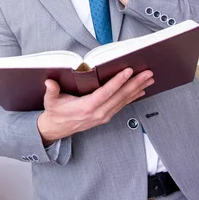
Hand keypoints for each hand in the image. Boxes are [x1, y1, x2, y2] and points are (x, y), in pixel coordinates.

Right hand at [37, 68, 153, 144]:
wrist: (57, 128)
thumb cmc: (55, 112)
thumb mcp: (50, 101)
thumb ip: (51, 91)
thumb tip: (50, 82)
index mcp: (86, 107)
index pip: (106, 93)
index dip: (117, 82)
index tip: (128, 71)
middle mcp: (98, 113)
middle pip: (120, 96)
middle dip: (135, 83)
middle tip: (147, 73)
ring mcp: (103, 116)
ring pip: (124, 101)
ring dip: (137, 89)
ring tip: (149, 79)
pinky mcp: (105, 116)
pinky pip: (122, 105)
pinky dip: (132, 97)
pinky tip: (140, 90)